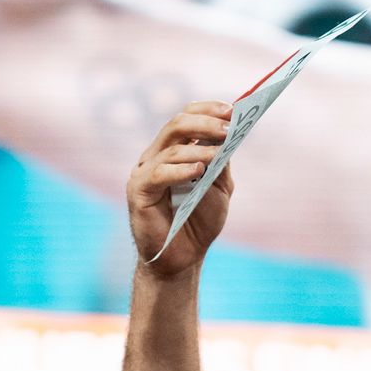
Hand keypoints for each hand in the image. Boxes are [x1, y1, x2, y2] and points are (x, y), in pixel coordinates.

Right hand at [128, 102, 234, 276]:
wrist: (182, 260)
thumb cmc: (198, 224)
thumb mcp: (218, 189)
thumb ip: (221, 163)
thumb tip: (229, 135)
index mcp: (174, 151)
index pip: (185, 117)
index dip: (207, 110)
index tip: (231, 110)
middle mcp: (156, 156)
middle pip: (176, 125)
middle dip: (205, 123)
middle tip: (227, 128)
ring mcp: (144, 172)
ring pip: (170, 148)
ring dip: (198, 149)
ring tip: (218, 155)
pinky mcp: (138, 191)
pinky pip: (159, 174)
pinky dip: (180, 170)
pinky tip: (199, 171)